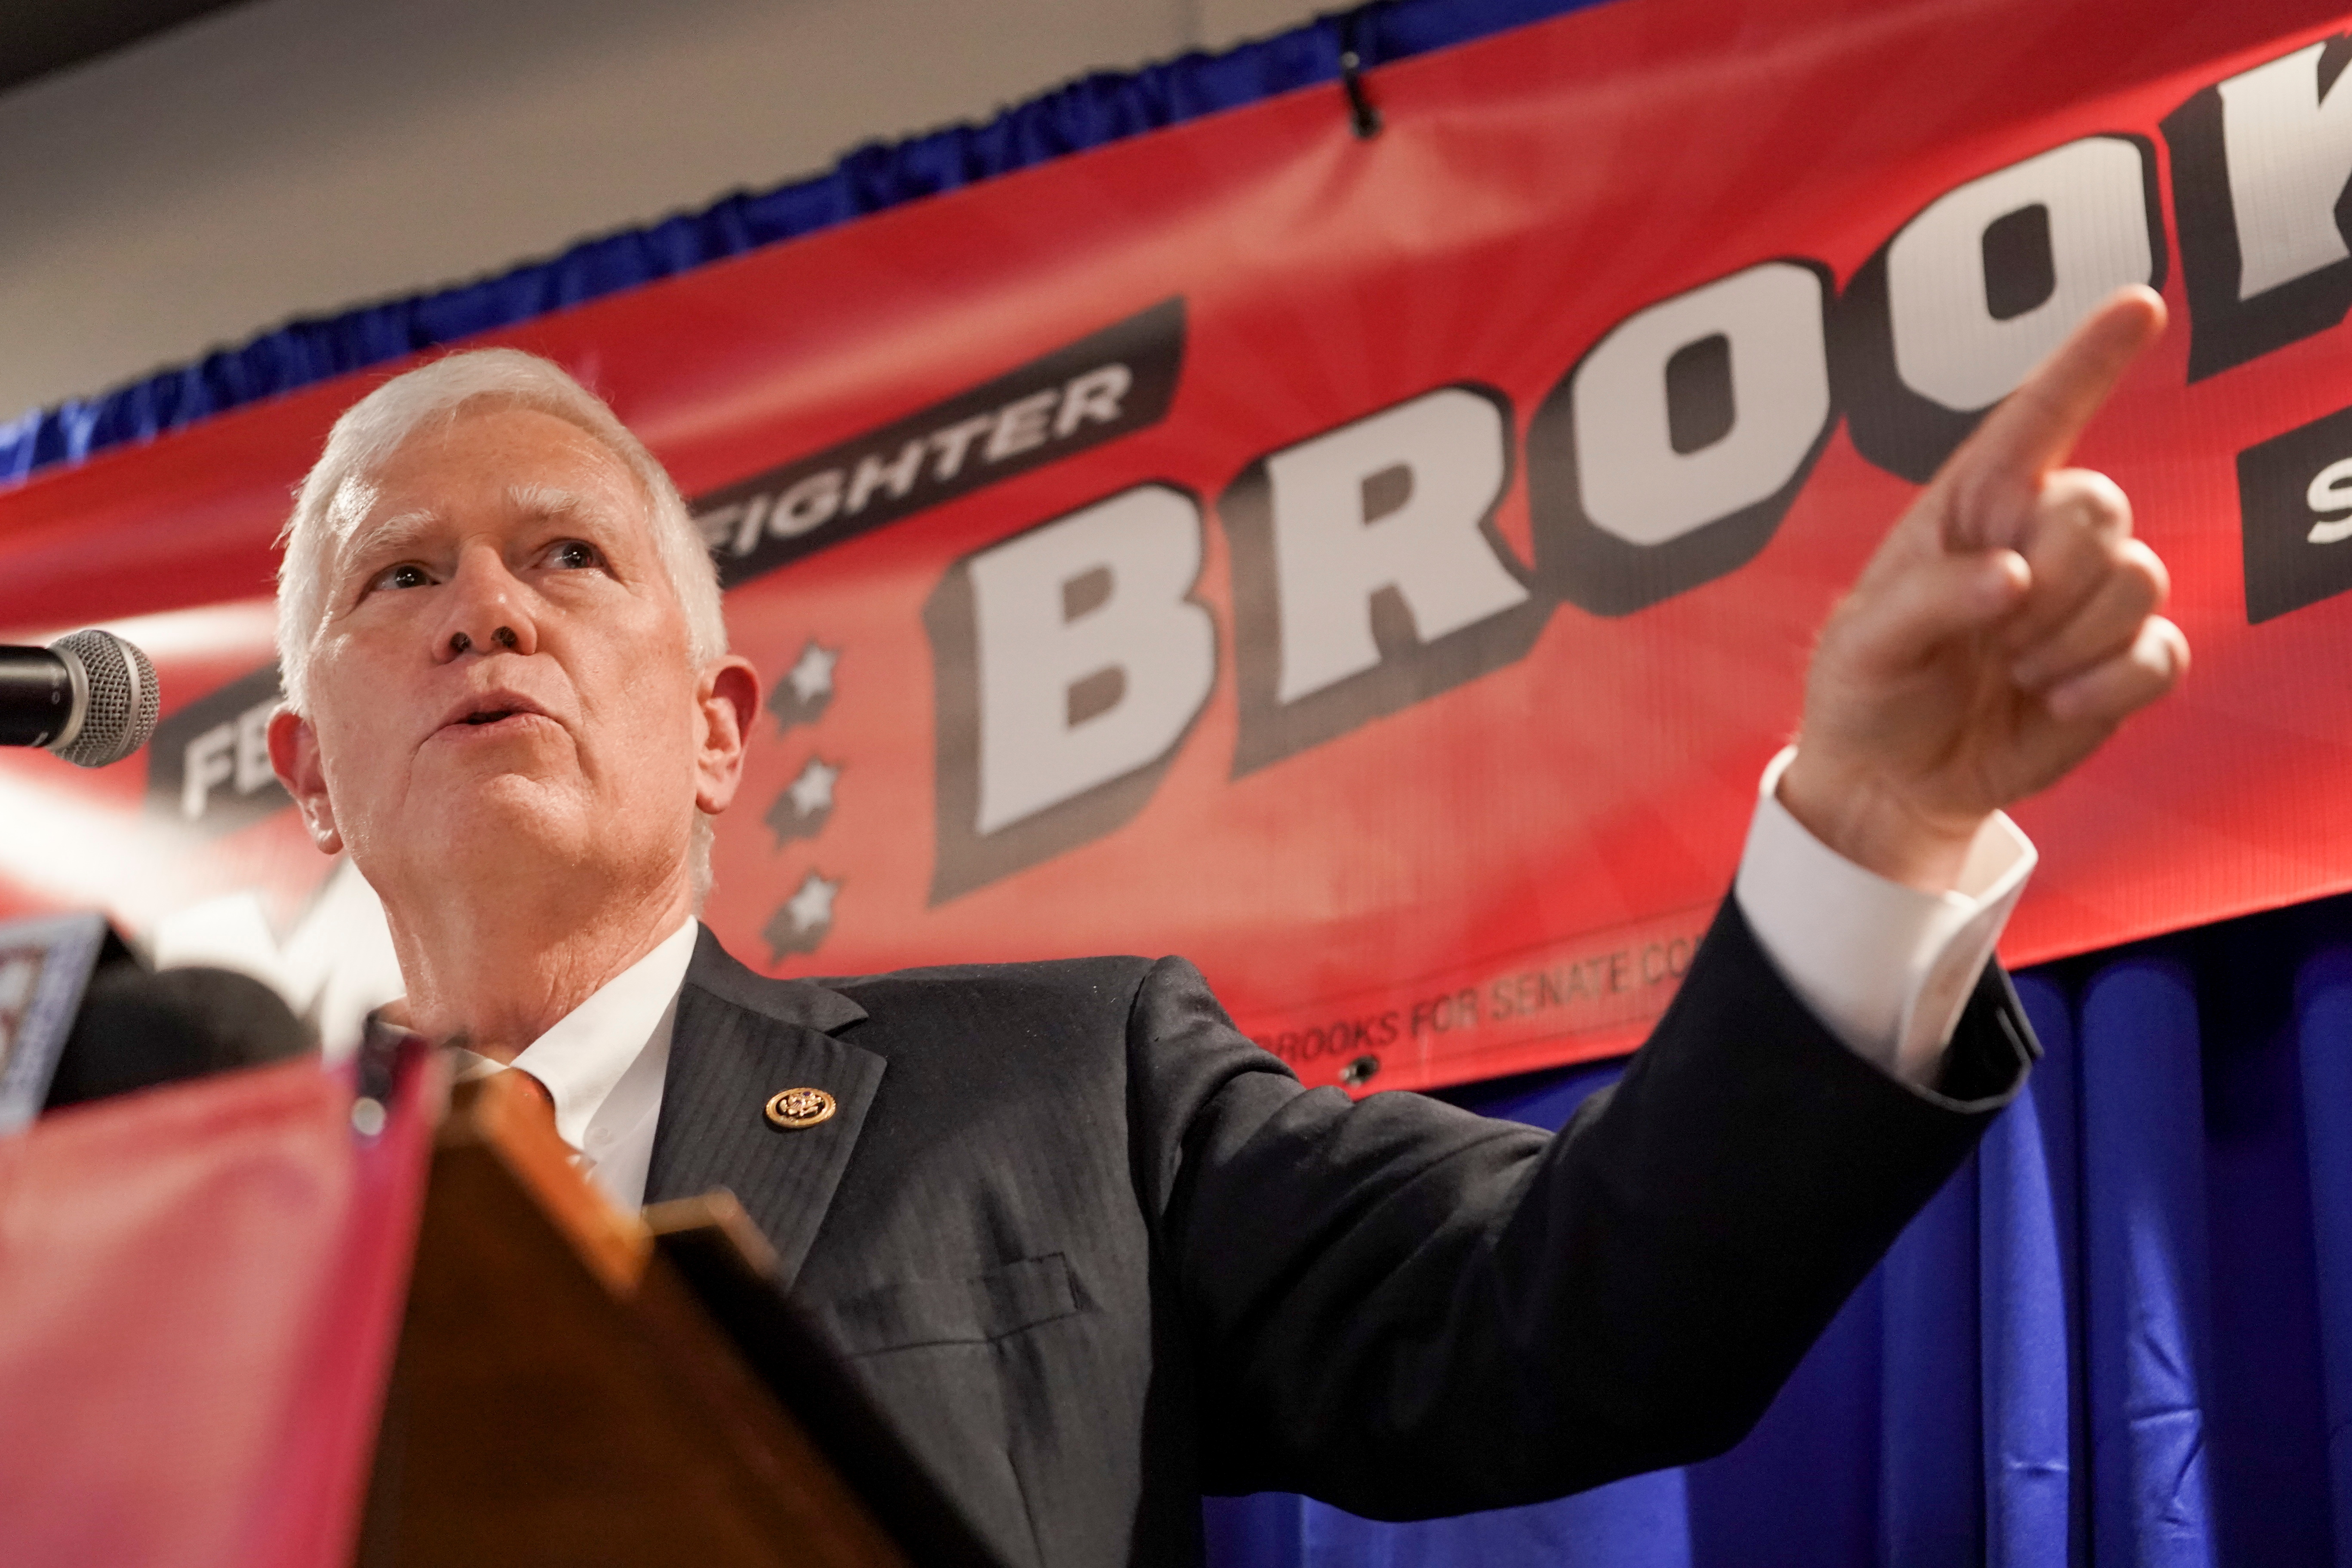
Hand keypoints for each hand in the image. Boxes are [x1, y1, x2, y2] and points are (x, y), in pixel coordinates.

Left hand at [1780, 285, 2187, 891]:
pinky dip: (2109, 685)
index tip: (2139, 303)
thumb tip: (2012, 576)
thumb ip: (1929, 599)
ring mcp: (2085, 601)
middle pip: (2102, 505)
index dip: (2087, 360)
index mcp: (1971, 510)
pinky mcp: (2119, 664)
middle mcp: (2037, 540)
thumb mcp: (1864, 643)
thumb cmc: (1866, 693)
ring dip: (2070, 639)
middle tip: (1995, 634)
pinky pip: (2162, 652)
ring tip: (2012, 671)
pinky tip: (2053, 705)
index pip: (2036, 419)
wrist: (1891, 781)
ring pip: (2138, 579)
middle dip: (2053, 577)